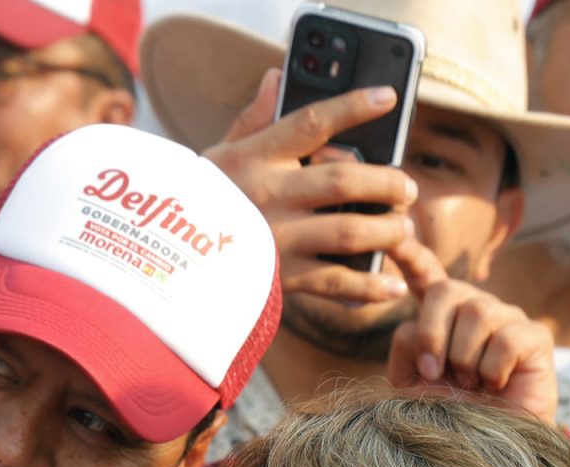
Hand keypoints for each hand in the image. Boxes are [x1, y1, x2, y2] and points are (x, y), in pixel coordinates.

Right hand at [204, 68, 420, 305]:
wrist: (163, 263)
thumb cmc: (196, 203)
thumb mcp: (218, 155)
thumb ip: (253, 119)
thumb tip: (275, 77)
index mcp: (255, 157)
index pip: (311, 123)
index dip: (353, 108)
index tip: (387, 98)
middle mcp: (269, 195)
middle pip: (344, 179)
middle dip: (387, 182)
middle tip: (407, 187)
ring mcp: (277, 239)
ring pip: (350, 231)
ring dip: (387, 231)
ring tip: (401, 229)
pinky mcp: (280, 279)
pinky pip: (335, 282)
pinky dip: (370, 285)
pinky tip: (391, 284)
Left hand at [383, 240, 558, 422]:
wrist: (485, 452)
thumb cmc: (449, 418)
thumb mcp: (412, 385)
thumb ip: (405, 348)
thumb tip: (413, 321)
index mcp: (443, 318)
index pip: (426, 277)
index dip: (411, 255)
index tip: (395, 235)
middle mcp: (475, 310)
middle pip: (446, 289)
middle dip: (433, 332)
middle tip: (436, 372)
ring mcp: (507, 319)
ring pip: (476, 312)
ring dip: (464, 358)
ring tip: (471, 384)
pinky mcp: (535, 337)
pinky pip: (506, 339)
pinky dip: (493, 371)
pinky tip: (497, 385)